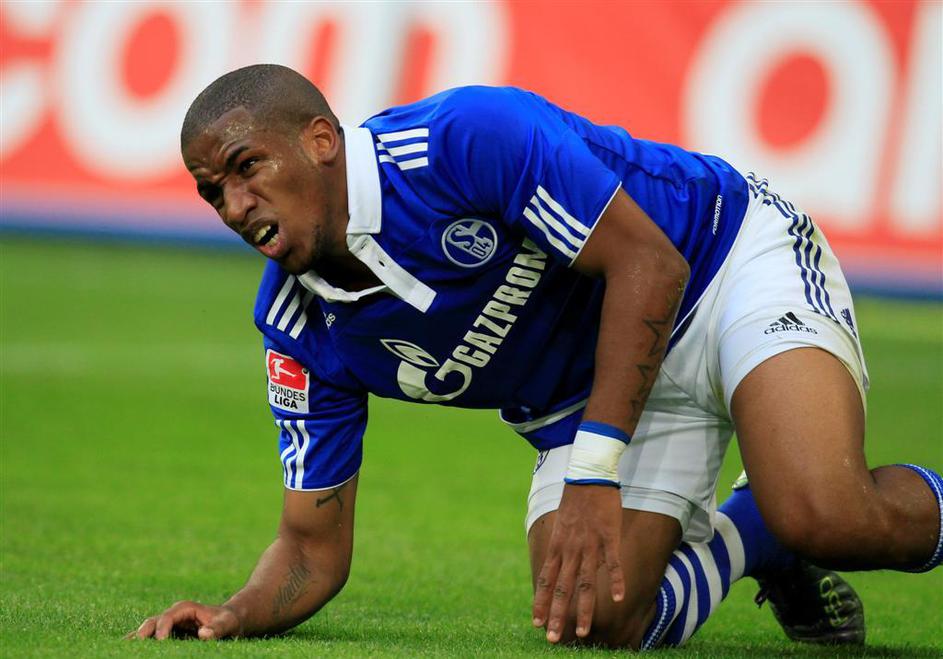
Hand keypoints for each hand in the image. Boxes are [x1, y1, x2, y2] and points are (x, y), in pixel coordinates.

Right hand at [126, 600, 241, 639]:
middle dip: (143, 632)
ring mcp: (167, 625)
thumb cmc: (229, 621)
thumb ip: (217, 629)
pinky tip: (128, 652)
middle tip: (135, 645)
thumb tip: (203, 634)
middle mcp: (173, 615)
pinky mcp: (166, 635)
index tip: (161, 640)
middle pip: (153, 622)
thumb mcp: (228, 624)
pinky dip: (140, 645)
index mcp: (185, 609)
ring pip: (147, 631)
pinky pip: (150, 639)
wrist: (229, 620)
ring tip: (122, 649)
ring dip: (136, 639)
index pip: (169, 617)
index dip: (163, 627)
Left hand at [532, 483, 624, 642]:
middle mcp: (570, 550)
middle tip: (552, 638)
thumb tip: (557, 566)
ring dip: (583, 609)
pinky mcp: (608, 538)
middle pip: (562, 588)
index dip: (540, 603)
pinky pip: (612, 563)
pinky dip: (616, 581)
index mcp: (557, 547)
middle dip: (556, 615)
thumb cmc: (575, 502)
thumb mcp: (560, 526)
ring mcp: (589, 545)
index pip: (545, 581)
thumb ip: (560, 548)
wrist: (587, 477)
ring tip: (581, 632)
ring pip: (585, 583)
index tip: (536, 623)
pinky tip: (618, 599)